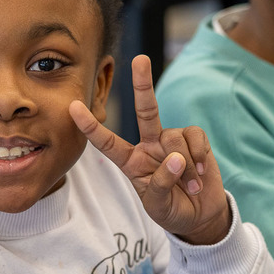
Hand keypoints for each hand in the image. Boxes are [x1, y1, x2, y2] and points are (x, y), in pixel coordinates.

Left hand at [69, 55, 230, 244]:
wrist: (200, 215)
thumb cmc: (171, 210)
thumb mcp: (158, 206)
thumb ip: (160, 184)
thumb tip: (175, 158)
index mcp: (131, 161)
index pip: (107, 142)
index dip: (91, 126)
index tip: (73, 108)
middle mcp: (149, 145)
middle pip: (146, 110)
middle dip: (143, 84)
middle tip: (140, 59)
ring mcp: (171, 140)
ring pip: (175, 138)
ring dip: (185, 166)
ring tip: (189, 186)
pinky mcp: (193, 139)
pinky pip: (195, 137)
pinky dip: (199, 155)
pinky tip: (200, 172)